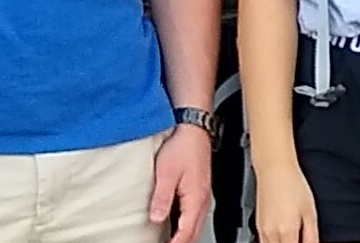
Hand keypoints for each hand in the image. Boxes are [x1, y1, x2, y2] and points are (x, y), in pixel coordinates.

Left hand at [146, 126, 210, 242]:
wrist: (194, 128)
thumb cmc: (183, 146)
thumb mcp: (167, 172)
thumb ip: (162, 197)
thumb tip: (157, 218)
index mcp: (196, 198)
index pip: (186, 232)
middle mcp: (202, 200)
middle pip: (194, 232)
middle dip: (182, 242)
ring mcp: (202, 195)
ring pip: (195, 225)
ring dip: (184, 236)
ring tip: (171, 241)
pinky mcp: (199, 190)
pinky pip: (194, 215)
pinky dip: (186, 226)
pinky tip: (176, 226)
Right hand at [251, 163, 319, 242]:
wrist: (274, 170)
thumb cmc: (293, 185)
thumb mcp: (310, 212)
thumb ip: (312, 236)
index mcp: (287, 231)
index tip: (306, 242)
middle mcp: (271, 233)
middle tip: (301, 238)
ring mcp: (262, 230)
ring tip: (293, 236)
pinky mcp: (258, 226)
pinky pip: (265, 242)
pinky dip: (276, 242)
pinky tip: (284, 236)